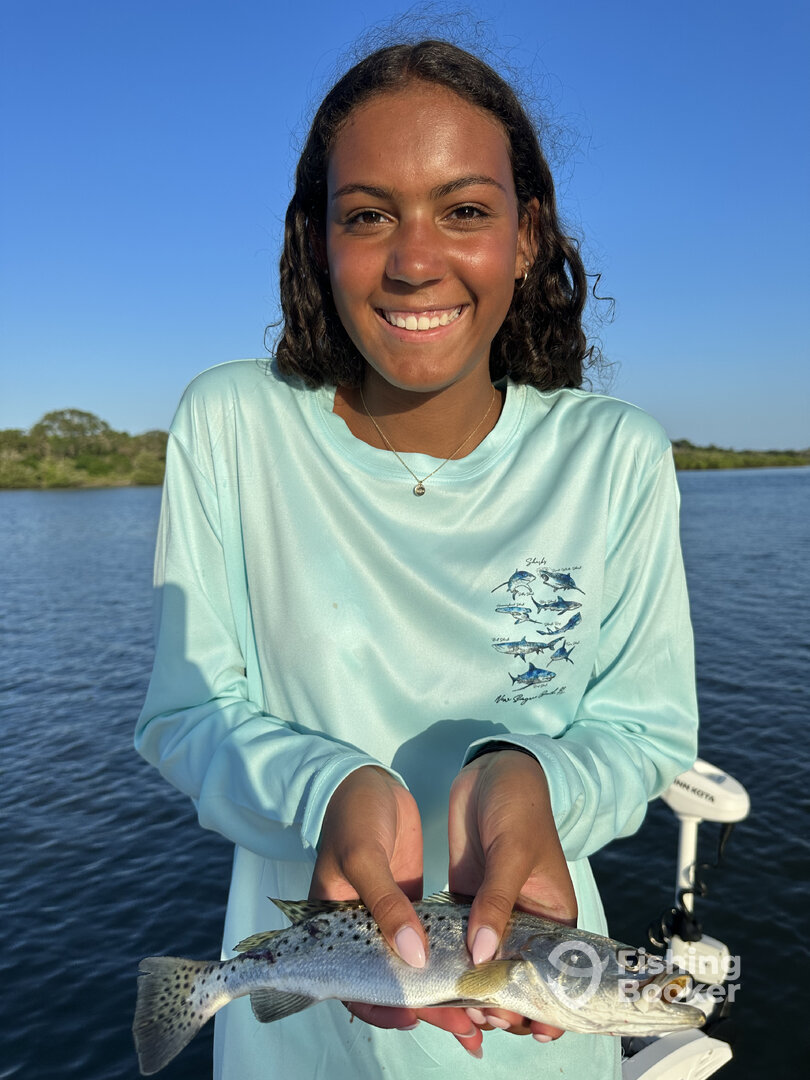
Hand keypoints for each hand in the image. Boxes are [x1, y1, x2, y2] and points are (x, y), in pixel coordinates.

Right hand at [310, 766, 484, 1056]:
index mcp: (334, 928)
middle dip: (427, 1006)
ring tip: (479, 1011)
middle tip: (465, 1026)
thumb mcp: (364, 856)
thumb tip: (414, 957)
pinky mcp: (412, 902)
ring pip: (416, 966)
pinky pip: (431, 939)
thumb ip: (387, 905)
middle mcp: (362, 931)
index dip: (382, 1006)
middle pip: (393, 983)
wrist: (366, 779)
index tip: (416, 1016)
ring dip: (444, 987)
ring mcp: (389, 917)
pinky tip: (477, 970)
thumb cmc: (352, 814)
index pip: (353, 984)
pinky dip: (450, 956)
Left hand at [448, 749, 576, 1042]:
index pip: (551, 974)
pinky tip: (428, 972)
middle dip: (496, 999)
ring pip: (480, 962)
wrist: (492, 770)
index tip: (514, 1020)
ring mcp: (492, 913)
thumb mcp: (511, 852)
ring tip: (449, 1001)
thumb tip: (482, 955)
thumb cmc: (519, 806)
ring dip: (466, 982)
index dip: (538, 1003)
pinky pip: (455, 937)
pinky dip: (445, 955)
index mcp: (553, 916)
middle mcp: (523, 922)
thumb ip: (496, 902)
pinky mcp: (464, 900)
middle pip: (513, 975)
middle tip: (474, 1010)